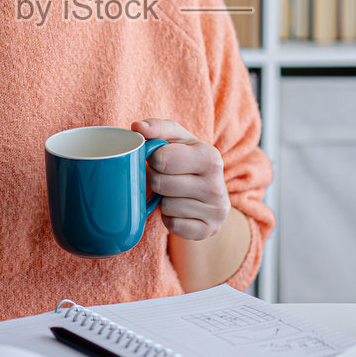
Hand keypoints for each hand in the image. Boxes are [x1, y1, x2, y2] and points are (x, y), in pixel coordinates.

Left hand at [133, 118, 229, 241]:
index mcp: (210, 156)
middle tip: (165, 178)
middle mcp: (217, 184)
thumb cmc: (187, 161)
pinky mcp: (209, 229)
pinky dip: (170, 219)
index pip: (161, 159)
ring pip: (166, 207)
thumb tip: (137, 127)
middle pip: (160, 184)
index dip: (153, 160)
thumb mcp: (177, 140)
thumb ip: (157, 129)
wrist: (211, 193)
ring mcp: (216, 210)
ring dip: (163, 201)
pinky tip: (180, 210)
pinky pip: (173, 225)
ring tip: (174, 194)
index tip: (159, 160)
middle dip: (156, 181)